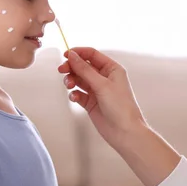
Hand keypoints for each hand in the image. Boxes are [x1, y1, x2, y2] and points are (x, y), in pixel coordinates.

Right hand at [58, 47, 181, 185]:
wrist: (125, 132)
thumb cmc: (121, 107)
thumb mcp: (102, 84)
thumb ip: (84, 69)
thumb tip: (72, 55)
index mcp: (112, 69)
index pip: (92, 55)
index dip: (78, 53)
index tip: (65, 55)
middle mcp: (104, 78)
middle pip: (83, 66)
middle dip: (72, 67)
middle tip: (62, 70)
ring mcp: (97, 90)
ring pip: (78, 79)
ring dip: (71, 80)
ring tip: (69, 86)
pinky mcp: (91, 102)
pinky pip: (78, 93)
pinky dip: (74, 94)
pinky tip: (75, 97)